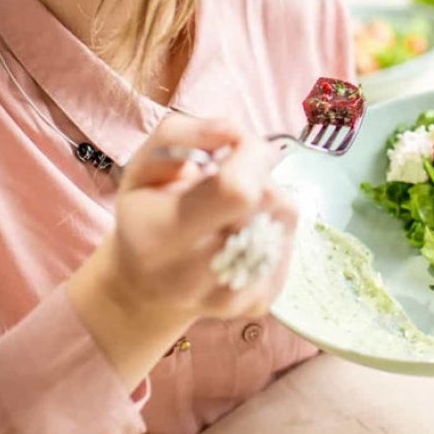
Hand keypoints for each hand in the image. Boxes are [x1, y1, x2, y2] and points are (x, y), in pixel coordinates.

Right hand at [67, 115, 297, 388]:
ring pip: (286, 218)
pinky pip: (290, 242)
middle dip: (258, 172)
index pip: (237, 189)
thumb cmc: (145, 215)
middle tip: (231, 176)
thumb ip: (181, 134)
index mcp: (161, 236)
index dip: (250, 154)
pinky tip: (245, 230)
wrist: (145, 288)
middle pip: (269, 200)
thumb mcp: (143, 165)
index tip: (234, 146)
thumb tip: (234, 130)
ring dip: (269, 197)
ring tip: (234, 206)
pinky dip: (275, 225)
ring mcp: (232, 297)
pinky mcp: (259, 304)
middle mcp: (195, 276)